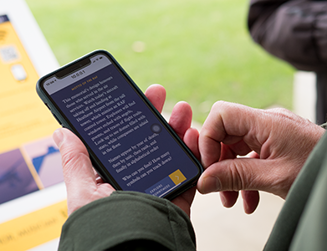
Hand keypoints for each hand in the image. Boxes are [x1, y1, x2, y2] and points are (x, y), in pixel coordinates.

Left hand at [53, 84, 198, 215]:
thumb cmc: (103, 227)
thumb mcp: (82, 193)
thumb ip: (76, 162)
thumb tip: (62, 132)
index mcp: (114, 174)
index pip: (122, 138)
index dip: (128, 115)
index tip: (132, 95)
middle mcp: (137, 176)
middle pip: (148, 139)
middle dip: (155, 113)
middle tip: (158, 92)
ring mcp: (159, 183)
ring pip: (171, 150)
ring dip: (177, 127)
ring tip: (182, 109)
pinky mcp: (178, 193)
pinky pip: (190, 170)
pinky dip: (194, 152)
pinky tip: (194, 135)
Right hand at [197, 101, 324, 213]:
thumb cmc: (320, 171)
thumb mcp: (274, 178)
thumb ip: (235, 177)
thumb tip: (203, 181)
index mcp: (266, 122)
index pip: (221, 115)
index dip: (208, 138)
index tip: (207, 165)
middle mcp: (265, 123)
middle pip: (225, 133)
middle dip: (217, 162)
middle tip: (216, 185)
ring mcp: (269, 133)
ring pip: (234, 148)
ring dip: (229, 173)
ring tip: (231, 198)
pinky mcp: (273, 144)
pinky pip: (248, 157)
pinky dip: (243, 176)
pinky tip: (248, 197)